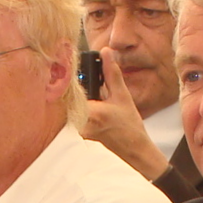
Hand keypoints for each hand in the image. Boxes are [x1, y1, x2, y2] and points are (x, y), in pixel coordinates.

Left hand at [80, 52, 169, 181]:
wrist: (133, 148)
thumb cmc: (130, 126)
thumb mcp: (123, 95)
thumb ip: (112, 73)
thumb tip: (106, 54)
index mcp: (91, 113)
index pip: (70, 89)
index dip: (69, 75)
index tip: (71, 63)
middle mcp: (82, 123)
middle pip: (69, 97)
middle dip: (74, 83)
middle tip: (78, 71)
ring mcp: (79, 129)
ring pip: (71, 105)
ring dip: (78, 94)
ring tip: (89, 88)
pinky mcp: (79, 132)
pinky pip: (75, 113)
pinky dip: (81, 103)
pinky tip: (92, 100)